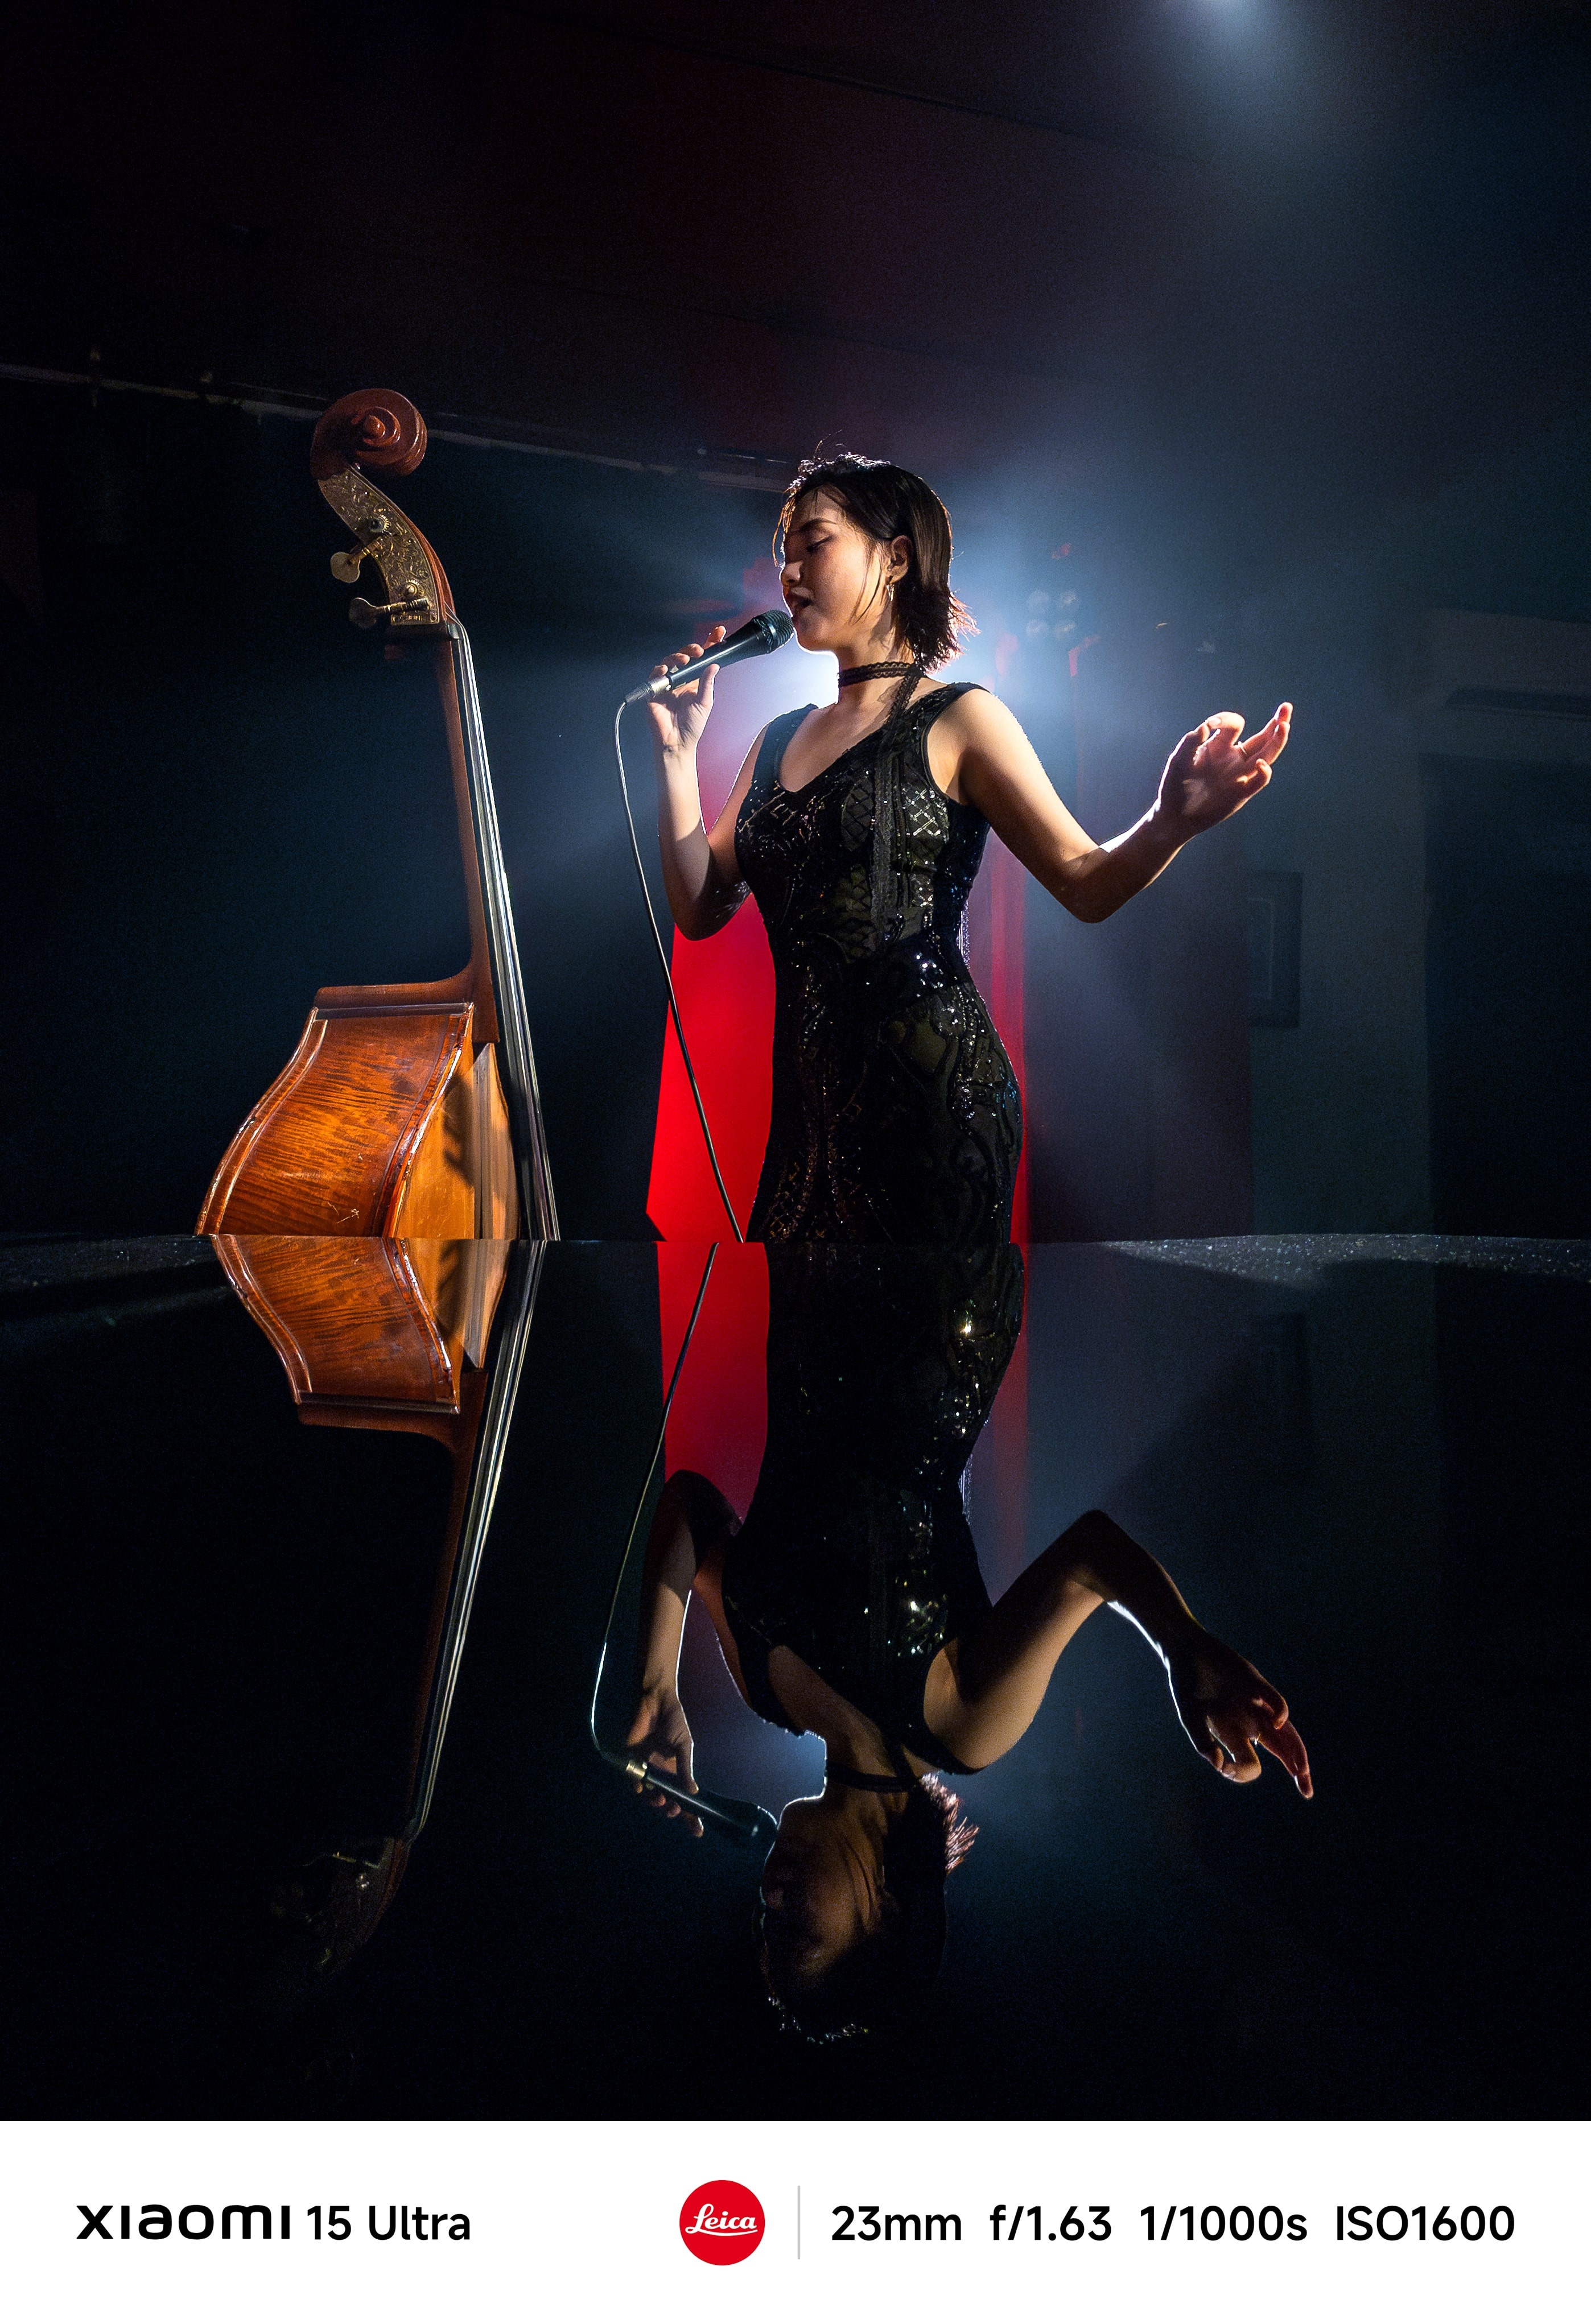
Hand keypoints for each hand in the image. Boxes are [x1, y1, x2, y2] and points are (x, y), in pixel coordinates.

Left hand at [625, 1684, 702, 1836]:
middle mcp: (661, 1773)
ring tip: (662, 1801)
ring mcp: (646, 1768)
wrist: (656, 1701)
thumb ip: (685, 1769)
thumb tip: (692, 1792)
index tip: (698, 1831)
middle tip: (675, 1810)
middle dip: (672, 1810)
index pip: (683, 1797)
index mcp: (676, 1770)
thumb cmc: (674, 1720)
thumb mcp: (684, 1745)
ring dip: (655, 1802)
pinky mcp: (632, 1760)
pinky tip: (646, 1788)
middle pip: (666, 1800)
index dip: (690, 1815)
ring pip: (649, 1795)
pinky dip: (640, 1787)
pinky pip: (634, 1780)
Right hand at [644, 625, 725, 755]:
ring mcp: (667, 683)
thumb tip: (714, 665)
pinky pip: (655, 674)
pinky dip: (660, 670)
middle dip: (692, 649)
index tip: (719, 633)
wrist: (677, 742)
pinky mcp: (655, 690)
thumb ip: (707, 683)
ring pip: (669, 661)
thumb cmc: (692, 726)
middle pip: (685, 656)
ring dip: (676, 657)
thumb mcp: (704, 702)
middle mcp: (680, 679)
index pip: (702, 659)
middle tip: (699, 650)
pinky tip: (666, 670)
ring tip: (684, 661)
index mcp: (694, 681)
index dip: (709, 644)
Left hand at [1155, 703, 1290, 840]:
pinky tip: (1260, 764)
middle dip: (1275, 722)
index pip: (1234, 725)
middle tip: (1286, 707)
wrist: (1174, 816)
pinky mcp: (1241, 793)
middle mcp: (1234, 758)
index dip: (1226, 720)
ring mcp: (1240, 775)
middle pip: (1261, 738)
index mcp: (1219, 745)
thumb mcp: (1178, 761)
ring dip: (1277, 741)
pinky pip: (1259, 782)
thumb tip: (1205, 726)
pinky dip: (1263, 773)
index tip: (1211, 724)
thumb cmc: (1175, 786)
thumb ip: (1189, 742)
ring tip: (1284, 725)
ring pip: (1266, 756)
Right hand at [1166, 1630, 1311, 1796]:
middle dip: (1296, 1769)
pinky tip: (1277, 1724)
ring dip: (1295, 1751)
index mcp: (1232, 1734)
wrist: (1185, 1650)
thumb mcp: (1190, 1716)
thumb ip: (1202, 1740)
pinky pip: (1274, 1701)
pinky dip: (1279, 1712)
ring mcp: (1255, 1704)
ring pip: (1285, 1732)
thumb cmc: (1186, 1684)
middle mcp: (1249, 1722)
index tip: (1228, 1770)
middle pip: (1280, 1749)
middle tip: (1307, 1792)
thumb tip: (1219, 1765)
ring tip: (1302, 1771)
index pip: (1249, 1762)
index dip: (1242, 1772)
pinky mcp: (1255, 1682)